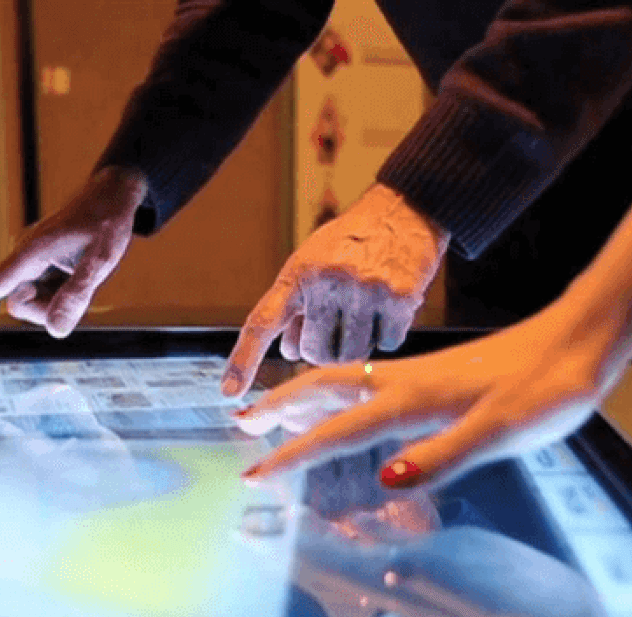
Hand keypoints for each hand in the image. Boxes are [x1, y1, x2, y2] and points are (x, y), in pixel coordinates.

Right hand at [0, 166, 148, 348]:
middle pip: (19, 305)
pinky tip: (77, 270)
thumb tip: (55, 330)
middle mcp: (23, 256)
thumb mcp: (102, 259)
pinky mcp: (38, 263)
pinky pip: (43, 292)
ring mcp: (30, 260)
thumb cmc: (108, 221)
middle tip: (81, 287)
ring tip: (81, 273)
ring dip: (57, 301)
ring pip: (32, 302)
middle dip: (48, 309)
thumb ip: (78, 294)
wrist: (111, 194)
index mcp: (31, 251)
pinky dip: (60, 292)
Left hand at [220, 183, 448, 395]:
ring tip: (362, 316)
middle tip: (335, 327)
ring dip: (355, 347)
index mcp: (298, 273)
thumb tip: (288, 354)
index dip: (243, 360)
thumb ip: (296, 305)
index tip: (228, 392)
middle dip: (322, 349)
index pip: (263, 323)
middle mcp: (327, 280)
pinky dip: (386, 335)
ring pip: (351, 355)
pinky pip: (386, 344)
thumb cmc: (350, 243)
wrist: (403, 209)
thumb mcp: (312, 262)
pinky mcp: (398, 297)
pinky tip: (387, 310)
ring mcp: (364, 289)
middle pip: (314, 353)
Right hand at [234, 305, 619, 489]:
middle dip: (278, 408)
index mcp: (411, 400)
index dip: (292, 457)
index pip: (337, 433)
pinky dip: (335, 389)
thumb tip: (384, 483)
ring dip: (301, 393)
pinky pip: (365, 379)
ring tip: (273, 406)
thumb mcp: (499, 432)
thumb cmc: (546, 387)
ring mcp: (418, 374)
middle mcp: (404, 382)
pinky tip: (344, 398)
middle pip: (322, 390)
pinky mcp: (435, 374)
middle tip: (239, 420)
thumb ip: (441, 456)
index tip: (253, 475)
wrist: (582, 340)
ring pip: (342, 380)